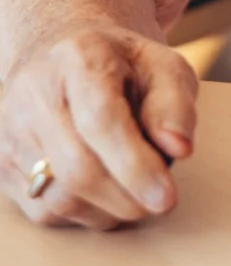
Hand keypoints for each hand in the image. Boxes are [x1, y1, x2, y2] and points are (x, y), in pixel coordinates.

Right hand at [0, 23, 197, 228]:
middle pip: (77, 169)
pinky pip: (43, 210)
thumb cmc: (121, 66)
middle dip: (127, 199)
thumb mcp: (163, 67)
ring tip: (132, 188)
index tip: (166, 198)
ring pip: (59, 198)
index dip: (135, 166)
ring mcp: (10, 129)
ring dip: (107, 209)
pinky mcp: (1, 161)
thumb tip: (178, 148)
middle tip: (159, 202)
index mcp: (79, 59)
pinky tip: (102, 191)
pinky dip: (82, 213)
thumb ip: (175, 104)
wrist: (61, 51)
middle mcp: (33, 92)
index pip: (101, 121)